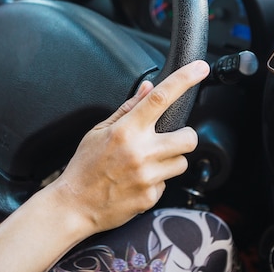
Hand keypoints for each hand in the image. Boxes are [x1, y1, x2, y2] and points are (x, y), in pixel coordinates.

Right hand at [47, 60, 209, 233]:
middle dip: (185, 136)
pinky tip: (138, 181)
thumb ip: (128, 108)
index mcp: (126, 130)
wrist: (74, 205)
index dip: (184, 80)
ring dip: (170, 160)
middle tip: (169, 139)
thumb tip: (148, 88)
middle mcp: (140, 152)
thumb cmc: (84, 166)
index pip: (161, 98)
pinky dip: (157, 181)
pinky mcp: (150, 197)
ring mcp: (147, 176)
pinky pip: (167, 184)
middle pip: (189, 137)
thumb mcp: (99, 131)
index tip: (199, 69)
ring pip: (181, 162)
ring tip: (148, 163)